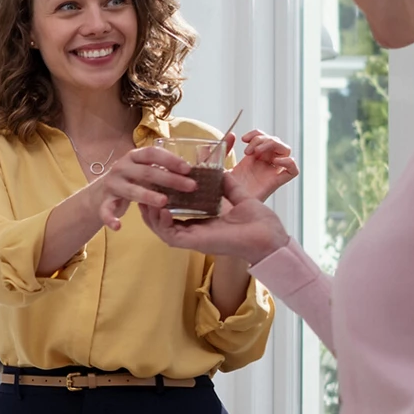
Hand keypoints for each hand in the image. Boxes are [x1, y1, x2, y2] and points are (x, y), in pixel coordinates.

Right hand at [76, 145, 198, 230]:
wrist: (103, 191)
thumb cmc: (133, 178)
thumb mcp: (145, 168)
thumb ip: (164, 167)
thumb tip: (197, 166)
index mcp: (134, 156)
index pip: (153, 153)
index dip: (170, 159)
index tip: (189, 168)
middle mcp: (122, 167)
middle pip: (146, 172)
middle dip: (170, 179)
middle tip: (191, 187)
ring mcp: (112, 184)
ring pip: (130, 190)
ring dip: (147, 196)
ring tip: (164, 202)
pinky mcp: (104, 201)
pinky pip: (106, 211)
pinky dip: (111, 218)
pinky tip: (119, 226)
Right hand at [141, 196, 290, 265]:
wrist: (270, 237)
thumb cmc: (260, 222)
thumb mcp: (240, 198)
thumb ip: (227, 186)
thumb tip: (220, 171)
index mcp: (203, 223)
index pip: (175, 214)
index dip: (163, 200)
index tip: (156, 185)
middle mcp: (195, 232)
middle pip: (162, 222)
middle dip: (149, 208)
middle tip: (142, 191)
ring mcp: (194, 239)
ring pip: (161, 230)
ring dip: (151, 216)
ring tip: (145, 199)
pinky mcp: (196, 243)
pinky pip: (171, 236)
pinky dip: (163, 223)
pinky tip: (162, 209)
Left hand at [223, 129, 299, 202]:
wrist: (222, 206)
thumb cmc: (221, 189)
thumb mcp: (219, 165)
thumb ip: (224, 150)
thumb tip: (231, 135)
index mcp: (253, 159)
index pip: (264, 138)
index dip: (256, 134)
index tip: (243, 139)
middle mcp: (264, 164)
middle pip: (275, 142)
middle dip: (262, 139)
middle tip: (248, 150)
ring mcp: (271, 173)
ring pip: (285, 150)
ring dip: (273, 145)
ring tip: (256, 153)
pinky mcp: (275, 183)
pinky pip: (293, 171)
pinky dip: (289, 162)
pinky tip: (274, 162)